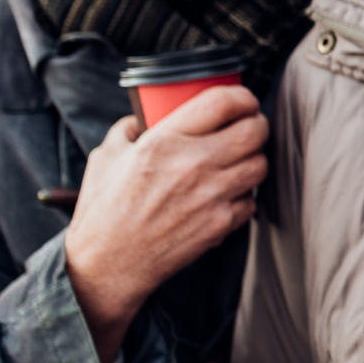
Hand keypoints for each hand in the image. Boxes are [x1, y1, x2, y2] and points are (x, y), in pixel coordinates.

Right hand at [64, 85, 268, 362]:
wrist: (107, 265)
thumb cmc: (103, 212)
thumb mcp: (106, 158)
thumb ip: (128, 130)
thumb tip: (142, 118)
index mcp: (164, 142)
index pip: (222, 103)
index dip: (243, 97)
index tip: (244, 100)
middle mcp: (193, 165)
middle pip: (255, 132)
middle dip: (257, 125)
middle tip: (248, 127)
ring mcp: (211, 196)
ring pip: (260, 165)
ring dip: (253, 160)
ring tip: (238, 161)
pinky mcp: (220, 224)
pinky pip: (251, 201)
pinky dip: (244, 196)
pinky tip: (226, 195)